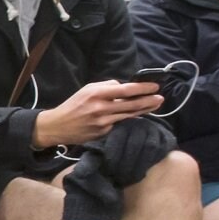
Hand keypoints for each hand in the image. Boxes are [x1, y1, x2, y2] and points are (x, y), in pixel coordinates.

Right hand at [33, 81, 162, 147]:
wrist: (57, 126)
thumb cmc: (73, 105)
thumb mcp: (86, 89)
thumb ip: (106, 86)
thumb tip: (123, 87)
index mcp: (96, 94)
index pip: (125, 90)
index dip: (142, 88)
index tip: (155, 86)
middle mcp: (101, 108)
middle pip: (131, 104)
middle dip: (148, 101)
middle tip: (161, 98)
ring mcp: (103, 123)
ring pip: (128, 115)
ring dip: (144, 110)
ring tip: (155, 105)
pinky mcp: (103, 133)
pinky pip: (120, 124)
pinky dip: (129, 119)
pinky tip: (138, 116)